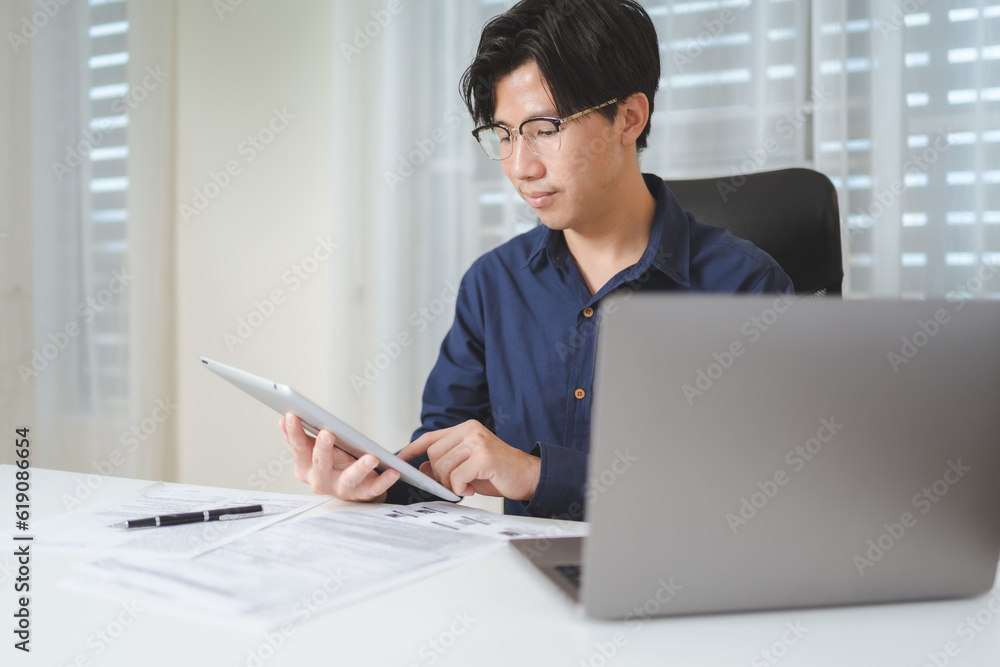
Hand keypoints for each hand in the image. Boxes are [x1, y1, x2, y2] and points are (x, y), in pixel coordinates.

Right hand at [280, 413, 398, 501]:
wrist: (354, 487)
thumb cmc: (334, 464)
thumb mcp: (314, 451)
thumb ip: (301, 438)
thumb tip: (284, 419)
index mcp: (306, 468)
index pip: (298, 449)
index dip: (294, 433)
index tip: (292, 416)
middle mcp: (321, 480)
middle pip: (320, 464)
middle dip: (322, 448)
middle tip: (327, 432)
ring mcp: (341, 490)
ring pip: (349, 479)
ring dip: (360, 468)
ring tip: (371, 457)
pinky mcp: (362, 495)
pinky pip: (374, 489)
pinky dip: (384, 481)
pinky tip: (394, 471)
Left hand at [397, 420, 540, 500]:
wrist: (529, 476)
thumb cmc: (498, 472)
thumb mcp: (468, 467)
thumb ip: (446, 464)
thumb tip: (420, 468)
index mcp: (466, 429)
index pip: (431, 437)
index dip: (413, 448)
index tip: (400, 458)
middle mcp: (471, 430)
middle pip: (434, 454)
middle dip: (439, 475)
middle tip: (456, 485)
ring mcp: (478, 441)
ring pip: (443, 467)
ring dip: (451, 484)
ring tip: (467, 487)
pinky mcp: (484, 457)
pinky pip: (457, 477)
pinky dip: (461, 489)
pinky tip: (473, 489)